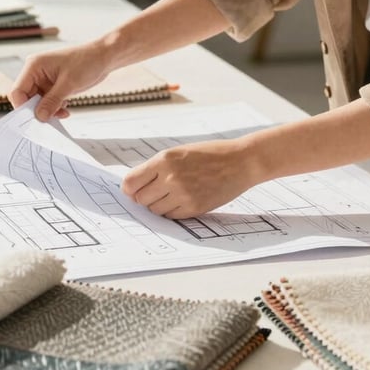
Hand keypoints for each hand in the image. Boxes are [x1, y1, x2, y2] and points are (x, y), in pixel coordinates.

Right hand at [9, 39, 111, 120]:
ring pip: (37, 102)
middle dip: (38, 110)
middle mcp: (36, 72)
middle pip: (26, 98)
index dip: (23, 107)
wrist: (104, 57)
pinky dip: (54, 107)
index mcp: (34, 66)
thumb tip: (39, 117)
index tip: (34, 120)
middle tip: (50, 120)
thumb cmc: (87, 62)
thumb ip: (52, 101)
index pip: (18, 91)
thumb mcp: (68, 84)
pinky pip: (47, 101)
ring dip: (48, 110)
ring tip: (62, 112)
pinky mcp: (53, 85)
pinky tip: (65, 109)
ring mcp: (44, 79)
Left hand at [121, 138, 258, 218]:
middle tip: (156, 191)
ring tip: (173, 193)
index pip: (130, 182)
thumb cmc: (210, 154)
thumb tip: (134, 187)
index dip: (130, 188)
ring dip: (159, 205)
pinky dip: (173, 210)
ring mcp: (183, 194)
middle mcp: (171, 177)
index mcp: (165, 159)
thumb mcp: (180, 153)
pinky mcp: (194, 207)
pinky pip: (171, 216)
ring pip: (155, 210)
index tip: (133, 190)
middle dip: (144, 197)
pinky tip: (183, 199)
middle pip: (141, 199)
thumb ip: (158, 168)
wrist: (240, 161)